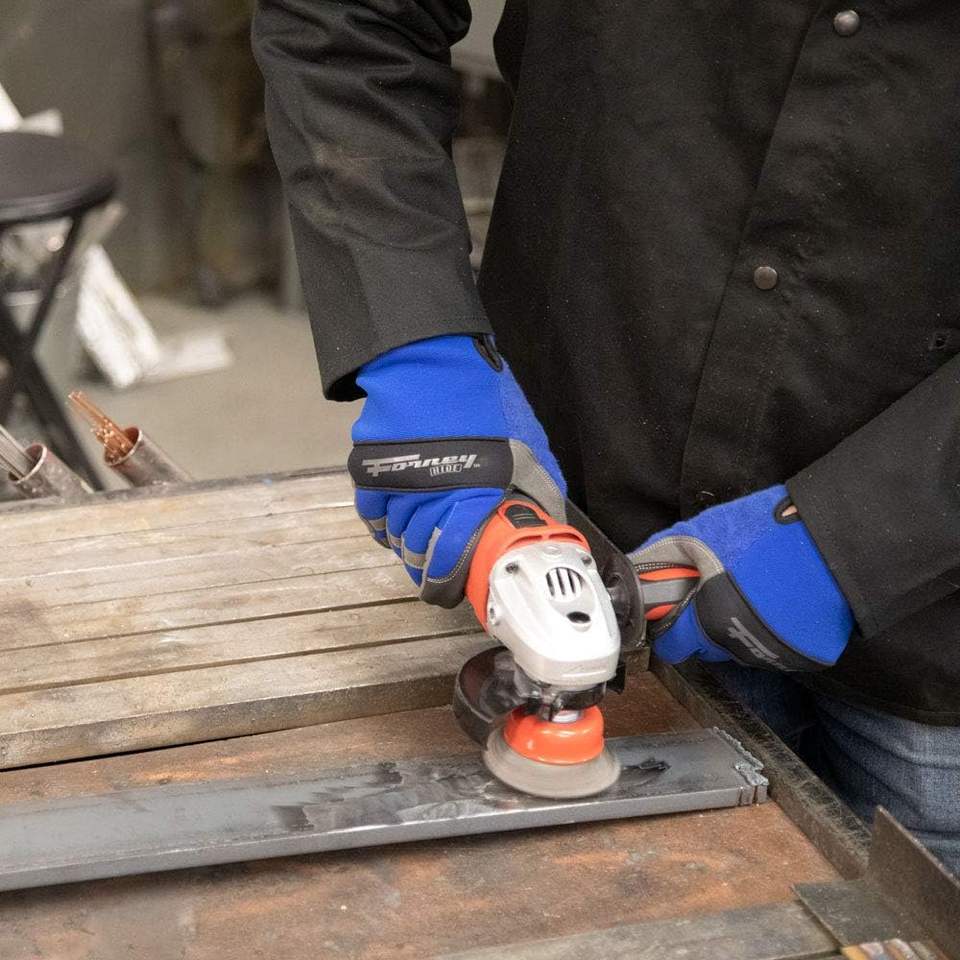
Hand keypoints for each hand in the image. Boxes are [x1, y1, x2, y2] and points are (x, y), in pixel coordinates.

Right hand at [348, 335, 565, 605]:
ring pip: (394, 534)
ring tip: (415, 545)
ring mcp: (396, 484)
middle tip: (433, 570)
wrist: (431, 362)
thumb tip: (549, 520)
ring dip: (404, 544)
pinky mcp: (370, 470)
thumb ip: (538, 486)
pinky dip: (379, 523)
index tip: (448, 593)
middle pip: (418, 551)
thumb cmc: (485, 403)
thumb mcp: (529, 444)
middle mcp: (430, 497)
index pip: (452, 558)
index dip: (446, 583)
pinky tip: (390, 525)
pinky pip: (369, 512)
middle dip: (426, 565)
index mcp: (472, 496)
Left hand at [628, 485, 853, 670]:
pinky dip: (775, 631)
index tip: (676, 610)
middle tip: (720, 590)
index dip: (671, 625)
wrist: (836, 538)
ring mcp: (776, 656)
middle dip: (705, 623)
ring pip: (741, 648)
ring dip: (739, 627)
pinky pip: (777, 649)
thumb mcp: (702, 532)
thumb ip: (665, 554)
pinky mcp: (807, 657)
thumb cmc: (766, 531)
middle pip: (708, 647)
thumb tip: (636, 567)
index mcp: (708, 619)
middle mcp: (740, 646)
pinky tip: (783, 602)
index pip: (673, 647)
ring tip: (755, 591)